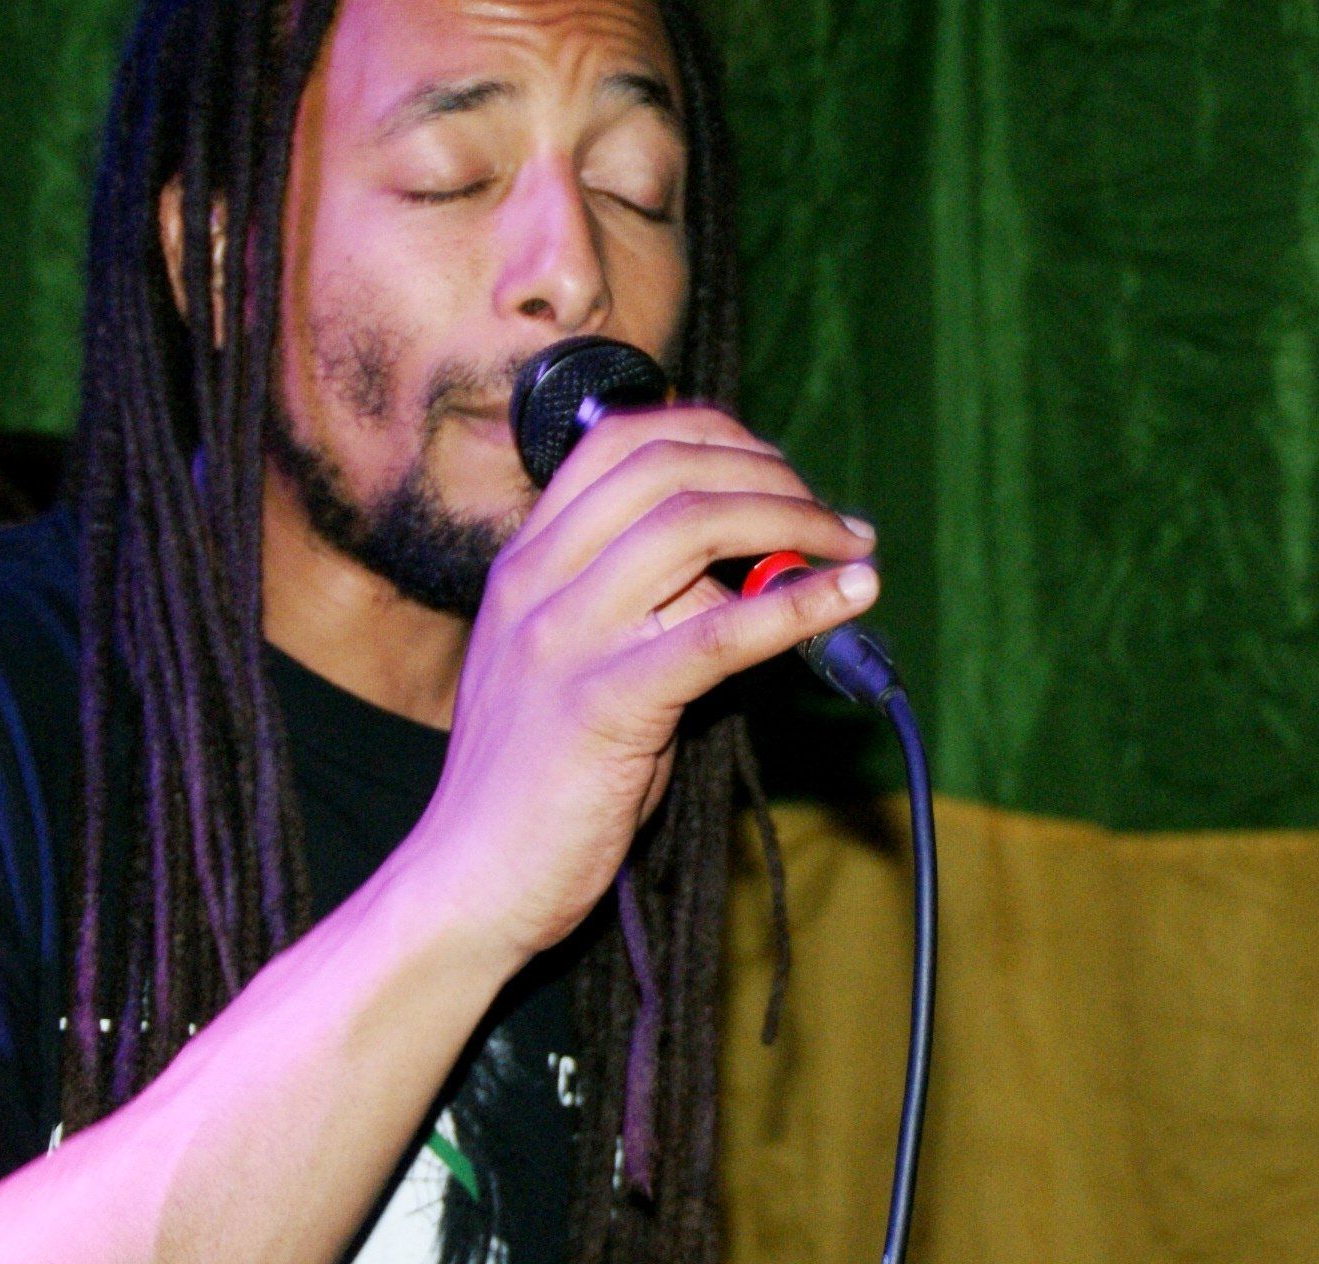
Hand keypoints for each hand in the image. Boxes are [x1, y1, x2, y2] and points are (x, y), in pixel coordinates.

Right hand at [397, 403, 877, 964]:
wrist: (466, 882)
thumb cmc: (538, 777)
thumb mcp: (573, 660)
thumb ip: (641, 603)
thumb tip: (753, 567)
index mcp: (525, 561)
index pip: (620, 441)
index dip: (715, 435)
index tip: (778, 467)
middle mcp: (536, 583)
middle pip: (668, 470)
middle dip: (770, 475)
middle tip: (832, 516)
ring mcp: (563, 642)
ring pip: (693, 526)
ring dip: (794, 521)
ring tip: (852, 546)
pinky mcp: (601, 708)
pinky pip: (715, 635)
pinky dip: (797, 605)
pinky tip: (850, 595)